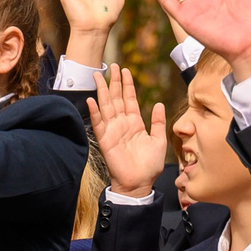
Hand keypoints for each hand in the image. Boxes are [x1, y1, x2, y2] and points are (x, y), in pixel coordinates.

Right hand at [86, 67, 168, 196]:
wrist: (139, 184)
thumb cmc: (149, 166)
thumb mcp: (159, 141)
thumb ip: (157, 122)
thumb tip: (158, 104)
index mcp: (135, 123)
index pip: (129, 99)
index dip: (127, 85)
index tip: (125, 70)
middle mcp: (122, 124)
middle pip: (116, 98)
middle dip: (114, 82)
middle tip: (112, 66)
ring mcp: (112, 131)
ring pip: (106, 106)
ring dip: (102, 91)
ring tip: (98, 76)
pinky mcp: (105, 140)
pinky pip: (98, 123)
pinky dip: (94, 112)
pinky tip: (91, 100)